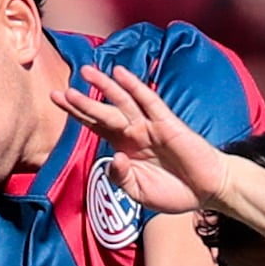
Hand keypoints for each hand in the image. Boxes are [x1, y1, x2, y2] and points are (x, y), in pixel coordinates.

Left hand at [55, 64, 228, 215]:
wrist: (208, 191)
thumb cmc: (174, 192)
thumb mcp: (140, 193)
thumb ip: (121, 178)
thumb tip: (113, 157)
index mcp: (124, 148)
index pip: (95, 125)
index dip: (77, 113)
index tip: (56, 99)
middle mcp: (134, 133)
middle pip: (104, 112)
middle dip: (83, 101)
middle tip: (62, 89)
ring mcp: (150, 126)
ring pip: (123, 102)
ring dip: (106, 87)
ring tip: (87, 71)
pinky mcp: (168, 123)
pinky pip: (149, 102)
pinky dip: (136, 87)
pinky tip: (121, 74)